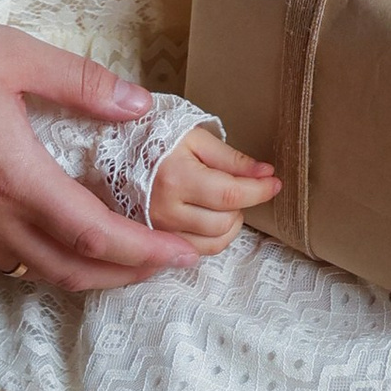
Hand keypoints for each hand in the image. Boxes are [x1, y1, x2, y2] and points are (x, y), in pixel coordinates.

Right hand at [0, 14, 191, 289]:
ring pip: (36, 273)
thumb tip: (141, 106)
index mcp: (13, 177)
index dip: (146, 253)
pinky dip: (44, 260)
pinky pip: (2, 260)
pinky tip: (59, 237)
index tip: (186, 255)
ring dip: (87, 272)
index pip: (95, 237)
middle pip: (73, 272)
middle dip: (129, 275)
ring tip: (125, 255)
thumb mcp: (11, 54)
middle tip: (169, 263)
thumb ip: (81, 82)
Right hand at [149, 129, 281, 256]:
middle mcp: (165, 210)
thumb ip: (232, 158)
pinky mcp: (155, 242)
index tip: (275, 183)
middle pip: (225, 221)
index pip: (230, 194)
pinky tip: (209, 218)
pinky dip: (213, 238)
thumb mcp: (195, 138)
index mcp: (176, 178)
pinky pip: (197, 252)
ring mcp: (158, 230)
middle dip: (242, 204)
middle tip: (237, 185)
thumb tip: (266, 173)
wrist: (115, 154)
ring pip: (214, 242)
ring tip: (223, 202)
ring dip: (229, 224)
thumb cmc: (158, 141)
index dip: (259, 190)